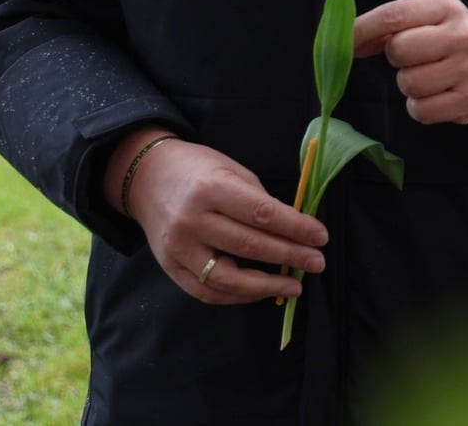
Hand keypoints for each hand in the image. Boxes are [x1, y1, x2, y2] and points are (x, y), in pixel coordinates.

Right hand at [109, 127, 326, 304]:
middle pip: (249, 246)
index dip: (295, 228)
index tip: (320, 237)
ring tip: (294, 286)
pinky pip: (208, 292)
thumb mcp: (232, 171)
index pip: (261, 214)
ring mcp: (178, 248)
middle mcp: (192, 220)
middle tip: (317, 262)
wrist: (147, 178)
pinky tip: (261, 291)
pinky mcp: (170, 268)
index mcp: (211, 189)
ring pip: (228, 278)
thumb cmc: (198, 170)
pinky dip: (238, 296)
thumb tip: (296, 231)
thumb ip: (260, 201)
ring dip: (266, 286)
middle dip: (289, 257)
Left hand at [352, 0, 467, 123]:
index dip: (362, 29)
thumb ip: (389, 26)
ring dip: (408, 84)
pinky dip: (419, 107)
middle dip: (397, 58)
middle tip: (412, 58)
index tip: (345, 41)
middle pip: (398, 51)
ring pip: (408, 84)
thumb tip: (346, 40)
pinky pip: (421, 111)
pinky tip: (434, 95)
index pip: (393, 15)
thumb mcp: (427, 18)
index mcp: (447, 8)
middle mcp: (462, 36)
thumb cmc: (449, 38)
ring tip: (427, 76)